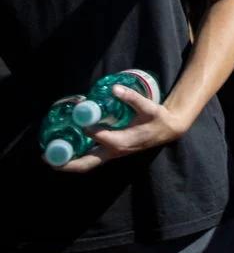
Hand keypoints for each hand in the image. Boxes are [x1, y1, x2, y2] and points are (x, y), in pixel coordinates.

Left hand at [55, 86, 189, 172]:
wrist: (168, 130)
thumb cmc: (157, 119)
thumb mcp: (148, 107)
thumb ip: (132, 98)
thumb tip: (114, 88)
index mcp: (123, 141)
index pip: (98, 136)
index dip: (86, 127)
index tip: (78, 116)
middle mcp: (115, 151)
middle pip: (87, 163)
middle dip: (66, 163)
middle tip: (46, 157)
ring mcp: (114, 154)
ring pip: (88, 164)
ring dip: (69, 163)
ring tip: (50, 158)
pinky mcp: (113, 153)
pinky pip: (92, 159)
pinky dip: (78, 158)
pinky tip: (68, 151)